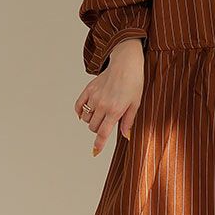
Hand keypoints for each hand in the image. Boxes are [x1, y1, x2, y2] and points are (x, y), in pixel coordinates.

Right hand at [75, 39, 144, 155]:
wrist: (125, 63)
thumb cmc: (134, 82)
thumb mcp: (135, 103)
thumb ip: (129, 121)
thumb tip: (125, 135)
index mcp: (115, 110)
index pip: (103, 132)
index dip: (99, 144)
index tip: (95, 151)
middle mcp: (102, 105)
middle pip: (93, 127)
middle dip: (99, 129)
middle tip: (107, 123)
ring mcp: (94, 97)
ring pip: (86, 118)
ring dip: (91, 121)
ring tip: (100, 114)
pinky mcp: (88, 89)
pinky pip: (79, 106)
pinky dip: (80, 112)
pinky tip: (86, 111)